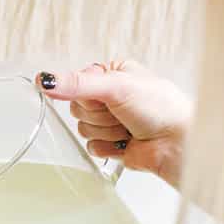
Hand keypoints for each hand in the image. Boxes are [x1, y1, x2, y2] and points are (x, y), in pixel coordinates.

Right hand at [37, 60, 191, 187]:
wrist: (179, 143)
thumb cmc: (162, 108)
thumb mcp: (116, 87)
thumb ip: (77, 84)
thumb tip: (44, 79)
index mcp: (111, 75)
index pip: (75, 84)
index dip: (89, 95)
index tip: (109, 96)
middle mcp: (109, 97)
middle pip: (76, 109)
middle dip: (99, 115)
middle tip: (122, 113)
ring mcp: (109, 121)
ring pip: (83, 130)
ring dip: (106, 132)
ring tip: (129, 128)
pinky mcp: (111, 144)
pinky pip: (91, 148)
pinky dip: (109, 147)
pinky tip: (127, 141)